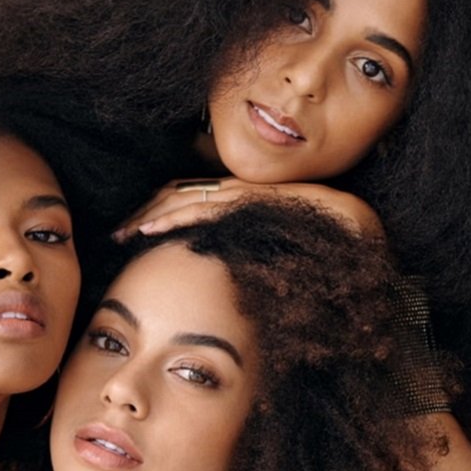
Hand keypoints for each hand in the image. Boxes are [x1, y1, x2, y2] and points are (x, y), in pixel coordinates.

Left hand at [115, 178, 383, 238]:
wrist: (354, 225)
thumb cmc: (314, 241)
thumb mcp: (268, 247)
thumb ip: (244, 254)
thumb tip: (223, 278)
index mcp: (237, 200)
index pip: (186, 200)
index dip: (156, 214)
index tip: (130, 234)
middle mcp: (235, 192)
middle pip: (178, 196)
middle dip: (144, 214)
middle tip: (116, 235)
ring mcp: (242, 194)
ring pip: (186, 199)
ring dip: (151, 216)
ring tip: (125, 234)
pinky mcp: (251, 201)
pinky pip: (208, 206)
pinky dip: (177, 217)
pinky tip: (153, 230)